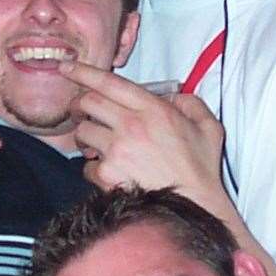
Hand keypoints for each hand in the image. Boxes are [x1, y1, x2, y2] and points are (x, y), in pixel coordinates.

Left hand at [64, 62, 225, 210]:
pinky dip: (93, 168)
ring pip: (82, 133)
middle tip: (82, 112)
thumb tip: (172, 96)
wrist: (194, 207)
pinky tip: (110, 172)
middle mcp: (131, 126)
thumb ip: (191, 103)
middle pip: (87, 102)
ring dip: (85, 137)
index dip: (82, 71)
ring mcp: (116, 151)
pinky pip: (86, 166)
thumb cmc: (201, 170)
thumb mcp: (208, 127)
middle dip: (79, 105)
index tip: (66, 67)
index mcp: (153, 109)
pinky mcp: (107, 176)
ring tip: (98, 146)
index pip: (108, 82)